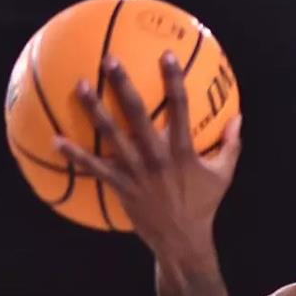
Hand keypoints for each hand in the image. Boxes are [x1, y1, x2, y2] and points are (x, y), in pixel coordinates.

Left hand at [56, 53, 241, 255]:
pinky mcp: (121, 187)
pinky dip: (75, 155)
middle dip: (123, 85)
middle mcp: (157, 157)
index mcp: (183, 150)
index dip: (174, 80)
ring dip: (95, 110)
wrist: (182, 241)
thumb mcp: (223, 174)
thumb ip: (231, 144)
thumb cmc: (202, 205)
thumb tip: (239, 117)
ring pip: (112, 135)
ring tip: (81, 86)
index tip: (167, 54)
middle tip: (109, 59)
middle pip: (138, 114)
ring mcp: (136, 172)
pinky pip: (94, 168)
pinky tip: (55, 141)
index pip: (180, 107)